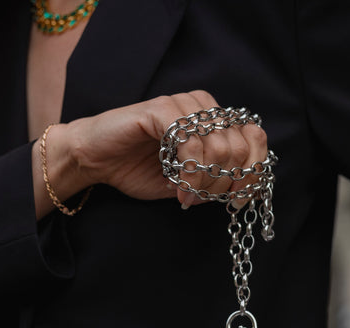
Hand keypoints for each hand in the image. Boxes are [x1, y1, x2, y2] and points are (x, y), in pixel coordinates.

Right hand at [69, 90, 266, 203]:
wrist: (95, 160)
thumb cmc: (137, 169)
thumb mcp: (186, 183)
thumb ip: (213, 181)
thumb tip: (240, 190)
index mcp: (212, 121)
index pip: (254, 138)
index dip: (253, 172)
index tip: (237, 200)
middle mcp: (202, 107)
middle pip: (239, 147)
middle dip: (223, 183)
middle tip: (201, 198)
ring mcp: (182, 104)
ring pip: (219, 145)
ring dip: (205, 180)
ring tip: (186, 194)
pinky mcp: (161, 109)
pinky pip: (191, 143)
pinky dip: (190, 172)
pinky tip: (178, 186)